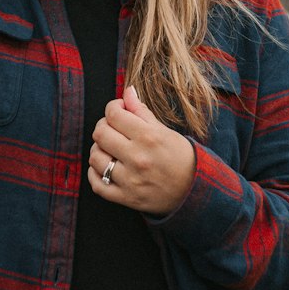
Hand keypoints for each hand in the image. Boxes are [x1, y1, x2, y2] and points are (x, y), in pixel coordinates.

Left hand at [88, 85, 195, 215]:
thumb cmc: (180, 156)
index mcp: (148, 137)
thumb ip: (141, 110)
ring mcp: (130, 180)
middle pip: (100, 134)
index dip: (113, 107)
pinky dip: (95, 174)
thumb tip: (127, 91)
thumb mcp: (164, 130)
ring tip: (110, 149)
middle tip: (113, 128)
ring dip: (99, 149)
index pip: (113, 114)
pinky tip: (106, 167)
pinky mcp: (126, 198)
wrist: (194, 189)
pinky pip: (97, 184)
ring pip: (95, 157)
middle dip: (103, 126)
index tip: (119, 110)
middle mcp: (137, 158)